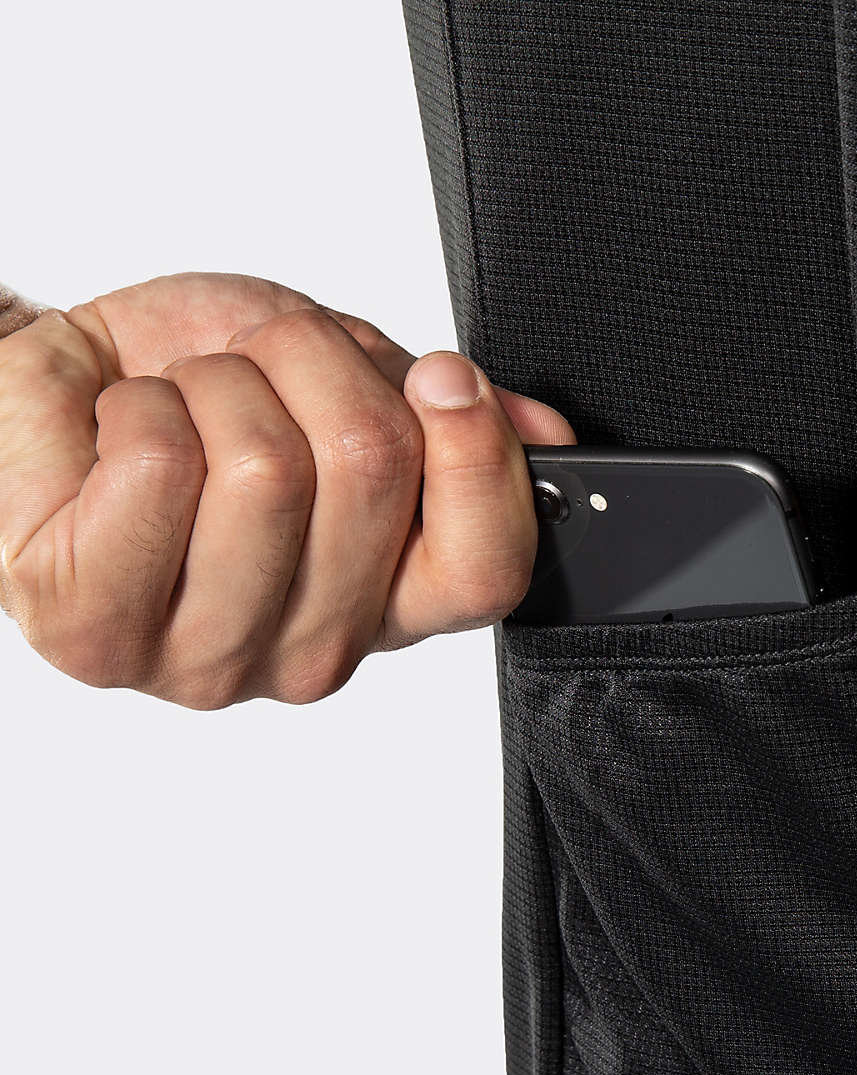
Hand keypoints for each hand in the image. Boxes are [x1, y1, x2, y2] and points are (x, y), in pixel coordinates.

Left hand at [0, 271, 576, 707]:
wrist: (41, 391)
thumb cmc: (188, 396)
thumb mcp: (346, 383)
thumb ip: (446, 417)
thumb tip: (539, 432)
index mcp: (388, 604)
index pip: (486, 572)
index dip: (477, 457)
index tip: (443, 378)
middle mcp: (309, 653)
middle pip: (374, 474)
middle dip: (315, 367)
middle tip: (266, 367)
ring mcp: (203, 658)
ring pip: (264, 466)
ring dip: (218, 384)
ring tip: (185, 405)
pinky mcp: (96, 629)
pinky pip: (161, 467)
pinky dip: (139, 404)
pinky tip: (121, 435)